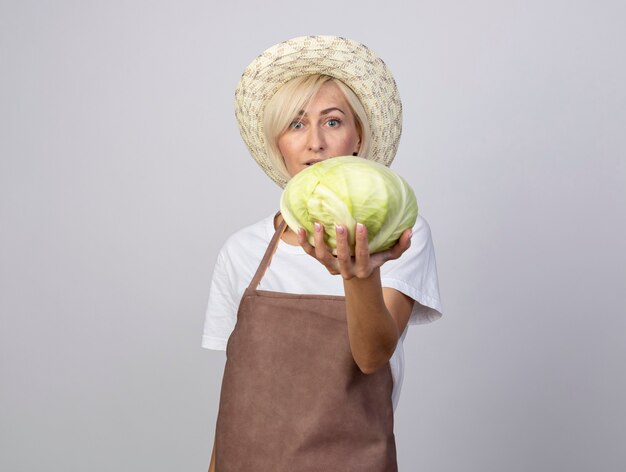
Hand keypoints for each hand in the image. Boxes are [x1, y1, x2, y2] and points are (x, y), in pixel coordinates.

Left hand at [297, 222, 411, 278]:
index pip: (363, 255)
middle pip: (341, 258)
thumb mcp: (390, 255)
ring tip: (317, 224)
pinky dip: (303, 242)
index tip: (360, 224)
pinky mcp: (322, 262)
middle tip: (339, 225)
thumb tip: (411, 231)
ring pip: (322, 257)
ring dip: (318, 241)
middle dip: (340, 242)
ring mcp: (332, 267)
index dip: (361, 242)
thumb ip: (401, 245)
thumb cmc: (376, 260)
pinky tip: (299, 228)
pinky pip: (310, 253)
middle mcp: (346, 270)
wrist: (358, 276)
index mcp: (364, 268)